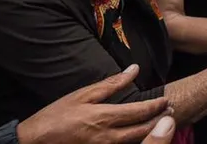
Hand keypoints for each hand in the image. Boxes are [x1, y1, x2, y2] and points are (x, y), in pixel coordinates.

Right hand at [16, 65, 169, 143]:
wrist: (34, 142)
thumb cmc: (57, 116)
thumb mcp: (83, 95)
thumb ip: (112, 84)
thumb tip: (134, 70)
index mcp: (104, 118)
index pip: (139, 112)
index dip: (156, 106)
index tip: (167, 100)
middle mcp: (107, 137)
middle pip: (142, 131)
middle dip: (159, 121)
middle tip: (171, 112)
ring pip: (134, 142)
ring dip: (150, 133)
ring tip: (161, 122)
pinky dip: (134, 140)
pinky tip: (139, 135)